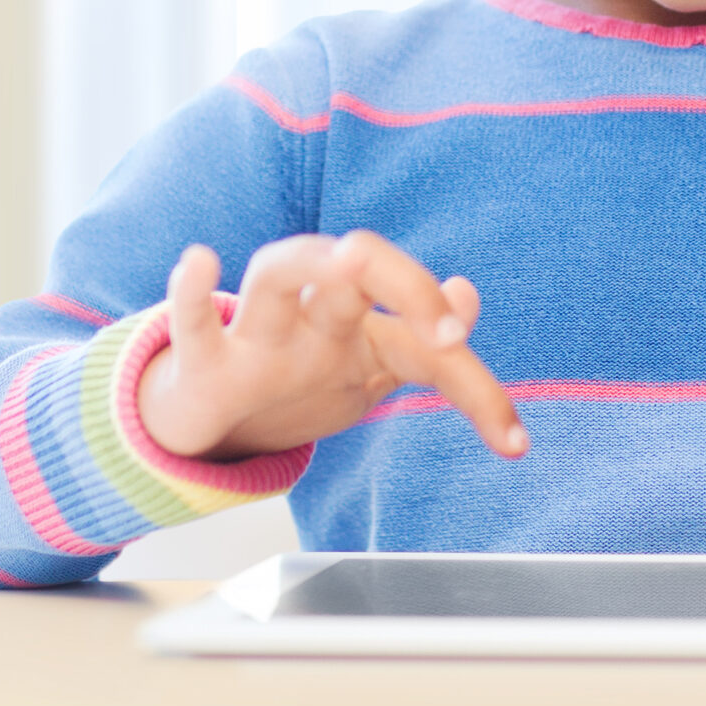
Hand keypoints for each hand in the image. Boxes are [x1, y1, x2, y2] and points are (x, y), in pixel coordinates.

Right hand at [135, 232, 526, 462]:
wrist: (210, 421)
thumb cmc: (295, 380)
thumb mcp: (366, 366)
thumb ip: (425, 340)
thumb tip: (468, 294)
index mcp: (362, 325)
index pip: (431, 344)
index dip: (478, 391)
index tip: (516, 446)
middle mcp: (314, 315)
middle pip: (360, 266)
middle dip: (407, 285)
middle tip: (447, 338)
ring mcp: (258, 332)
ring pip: (278, 269)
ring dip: (310, 261)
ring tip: (346, 259)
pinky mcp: (202, 363)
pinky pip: (190, 323)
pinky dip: (189, 294)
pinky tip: (198, 261)